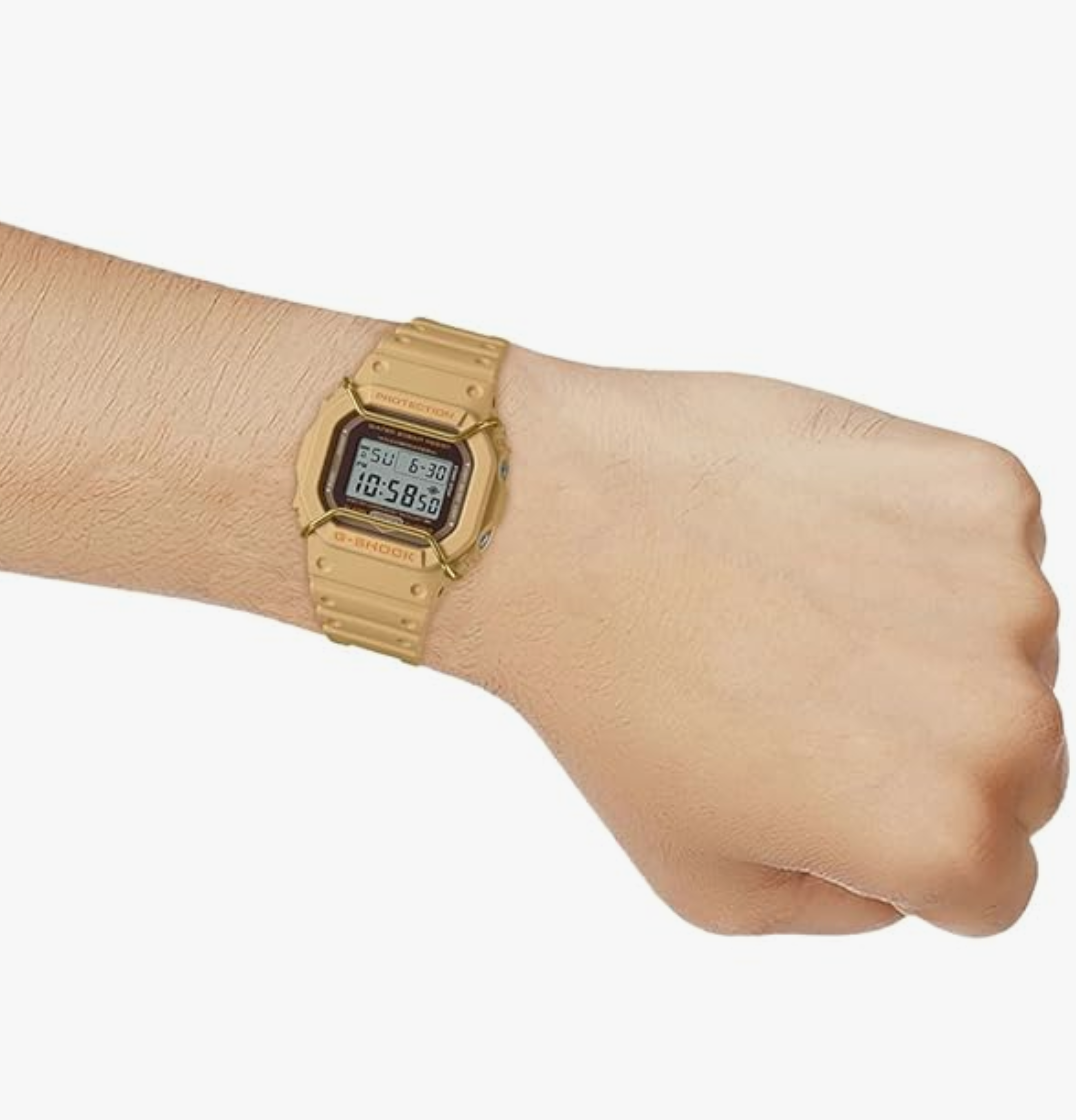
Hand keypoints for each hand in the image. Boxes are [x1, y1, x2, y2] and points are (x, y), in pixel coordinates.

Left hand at [427, 346, 1065, 935]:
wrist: (556, 525)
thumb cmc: (610, 698)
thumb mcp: (706, 882)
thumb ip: (840, 906)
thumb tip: (905, 876)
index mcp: (940, 833)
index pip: (993, 881)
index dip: (903, 843)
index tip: (827, 785)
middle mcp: (1003, 715)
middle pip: (1019, 761)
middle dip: (926, 744)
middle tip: (799, 691)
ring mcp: (1000, 586)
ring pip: (1003, 646)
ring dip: (924, 636)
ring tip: (791, 606)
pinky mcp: (979, 484)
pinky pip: (984, 543)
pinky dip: (919, 545)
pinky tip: (814, 538)